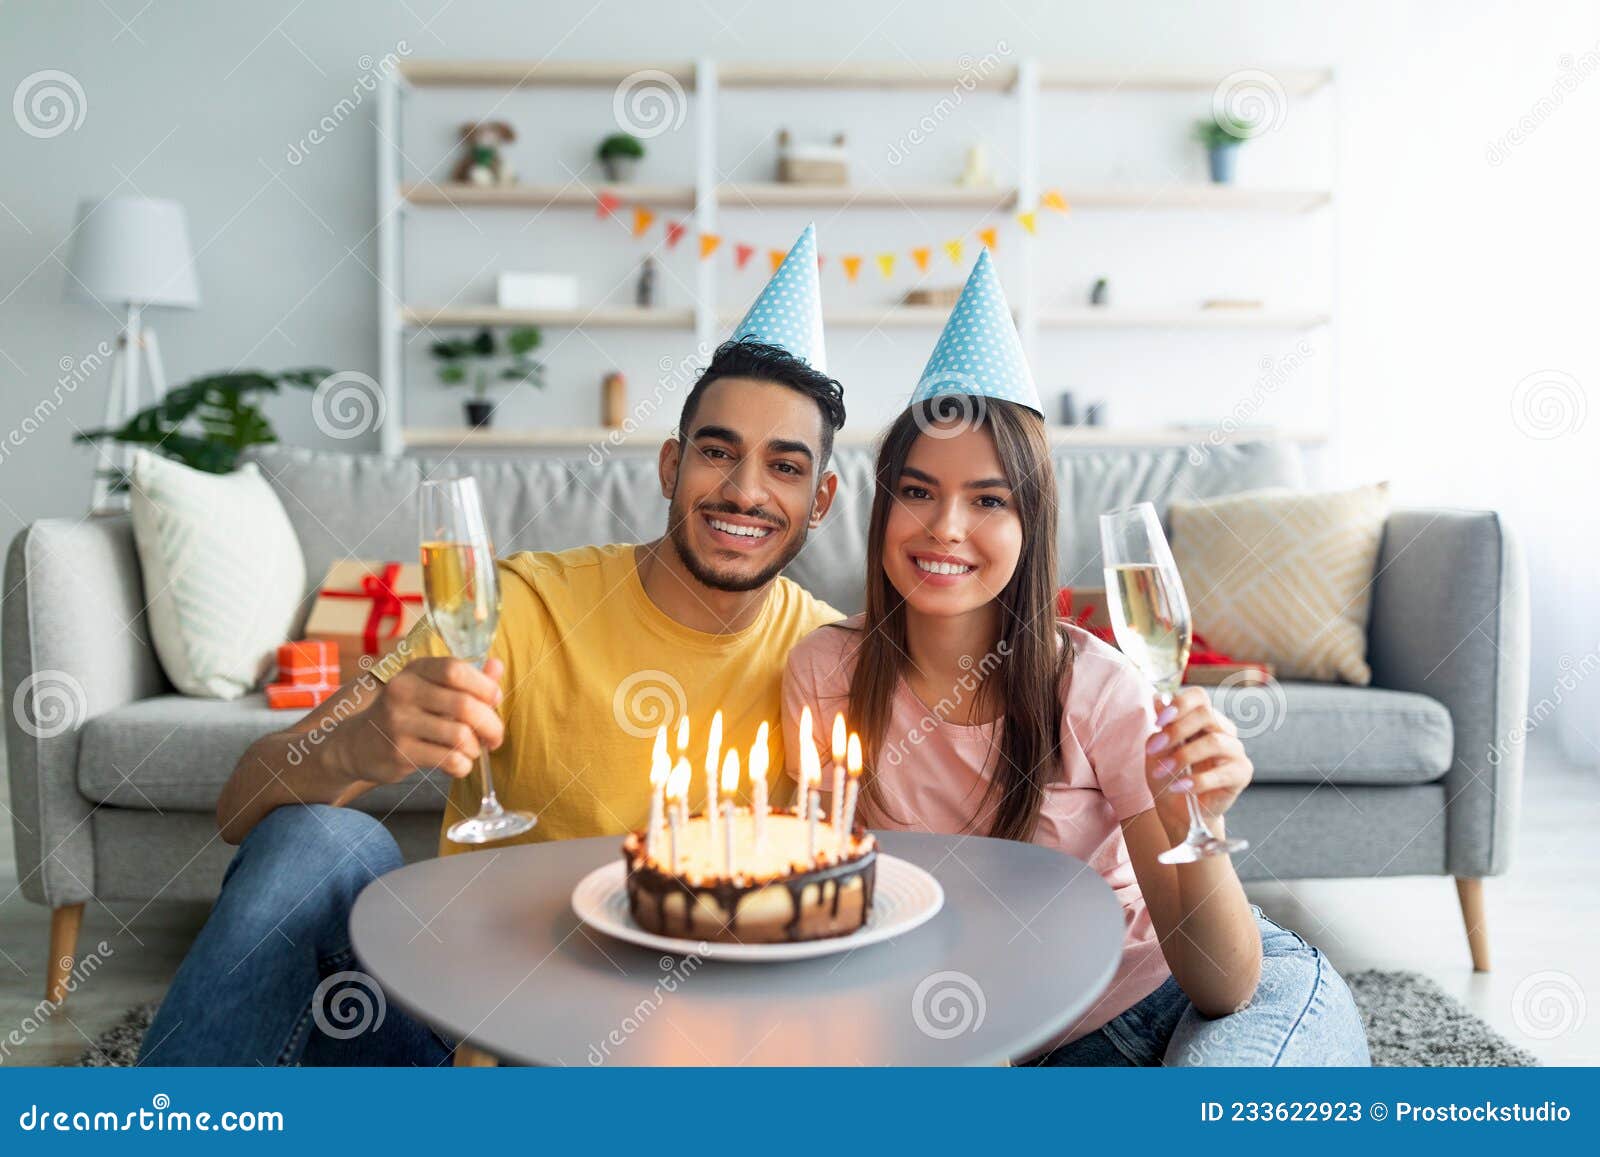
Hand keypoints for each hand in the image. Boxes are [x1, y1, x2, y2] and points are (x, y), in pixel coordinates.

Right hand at [329, 657, 504, 785]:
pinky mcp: (399, 752)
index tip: (495, 700)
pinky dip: (463, 765)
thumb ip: (466, 680)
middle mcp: (403, 691)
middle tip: (495, 736)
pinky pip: (448, 760)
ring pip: (460, 736)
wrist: (357, 744)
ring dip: (476, 747)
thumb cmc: (405, 713)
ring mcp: (399, 723)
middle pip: (464, 705)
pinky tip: (459, 763)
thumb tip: (497, 667)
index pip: (456, 670)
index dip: (484, 686)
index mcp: (415, 670)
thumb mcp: (430, 688)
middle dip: (490, 724)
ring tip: (472, 750)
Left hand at [1143, 686, 1251, 833]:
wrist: (1179, 811)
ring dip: (1183, 756)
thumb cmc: (1168, 776)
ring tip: (1163, 771)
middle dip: (1176, 730)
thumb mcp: (1157, 750)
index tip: (1157, 722)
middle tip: (1153, 749)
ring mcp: (1235, 751)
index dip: (1179, 704)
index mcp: (1203, 719)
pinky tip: (1179, 787)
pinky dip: (1197, 781)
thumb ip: (1161, 726)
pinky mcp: (1241, 774)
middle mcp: (1223, 730)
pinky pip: (1222, 773)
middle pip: (1206, 715)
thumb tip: (1157, 697)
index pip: (1199, 697)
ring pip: (1214, 741)